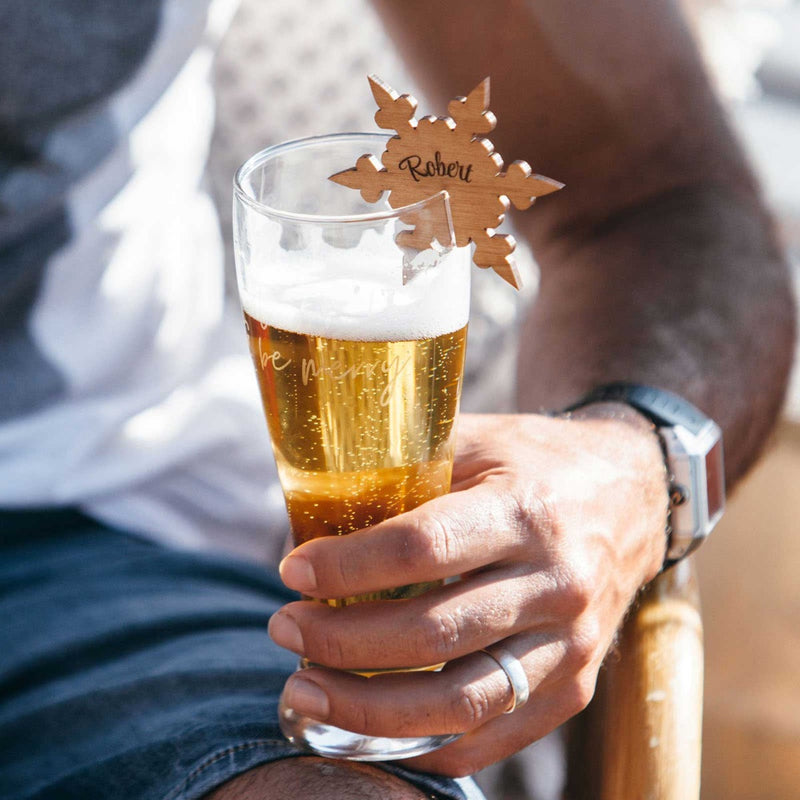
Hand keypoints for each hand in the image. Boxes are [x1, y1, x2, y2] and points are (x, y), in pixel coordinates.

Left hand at [268, 410, 668, 774]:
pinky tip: (367, 729)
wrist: (633, 496)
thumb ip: (404, 466)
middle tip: (285, 629)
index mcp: (527, 511)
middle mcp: (556, 583)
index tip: (294, 571)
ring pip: (459, 701)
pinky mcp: (574, 686)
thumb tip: (311, 509)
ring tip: (304, 692)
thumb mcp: (478, 440)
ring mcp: (571, 645)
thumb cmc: (538, 462)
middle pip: (432, 633)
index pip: (422, 548)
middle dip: (341, 641)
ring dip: (368, 709)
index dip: (347, 566)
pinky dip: (422, 745)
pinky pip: (492, 738)